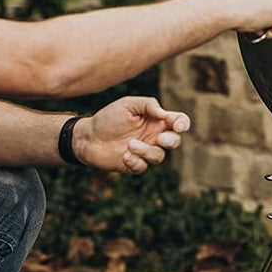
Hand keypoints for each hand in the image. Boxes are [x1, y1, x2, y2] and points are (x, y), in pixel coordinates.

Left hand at [73, 96, 189, 173]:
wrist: (88, 136)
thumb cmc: (108, 118)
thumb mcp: (128, 104)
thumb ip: (148, 105)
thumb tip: (165, 114)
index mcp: (156, 120)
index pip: (178, 122)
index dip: (183, 124)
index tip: (176, 125)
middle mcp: (153, 137)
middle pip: (174, 142)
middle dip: (171, 141)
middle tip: (159, 139)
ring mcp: (144, 152)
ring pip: (159, 156)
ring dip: (146, 151)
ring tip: (129, 145)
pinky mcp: (134, 165)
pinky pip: (143, 167)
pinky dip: (135, 161)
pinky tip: (123, 155)